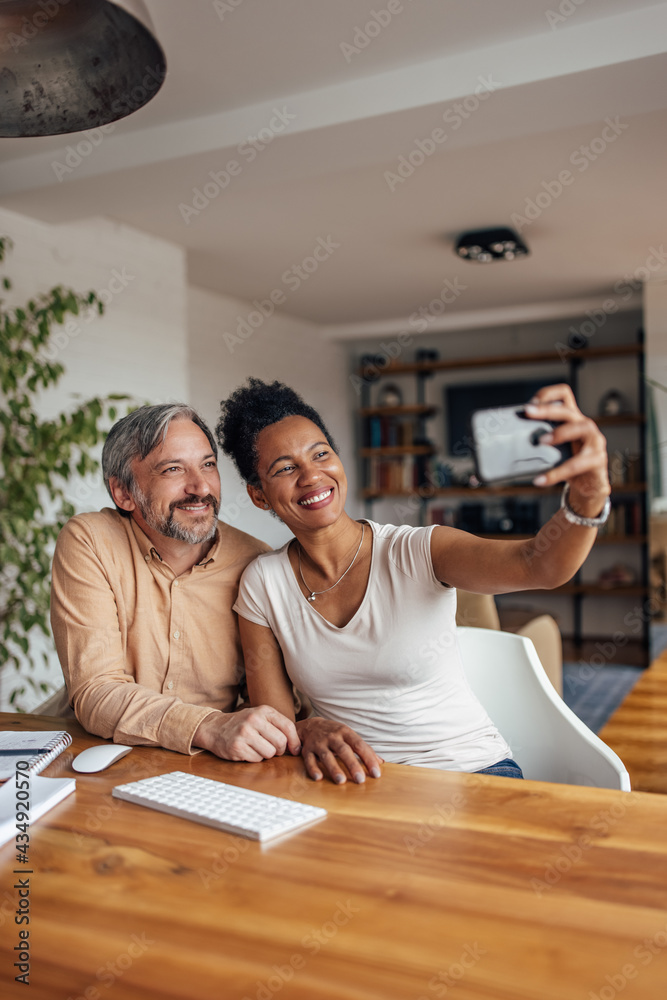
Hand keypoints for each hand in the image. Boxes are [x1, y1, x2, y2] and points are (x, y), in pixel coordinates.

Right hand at [193, 706, 299, 761]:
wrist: (215, 728)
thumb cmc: (242, 724)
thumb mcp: (260, 717)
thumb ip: (278, 726)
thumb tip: (297, 746)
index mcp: (263, 710)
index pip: (288, 726)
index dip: (295, 741)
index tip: (296, 749)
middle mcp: (254, 719)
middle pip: (281, 742)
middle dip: (279, 750)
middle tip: (272, 748)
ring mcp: (244, 733)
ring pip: (269, 753)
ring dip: (266, 754)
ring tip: (256, 747)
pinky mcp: (237, 747)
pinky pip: (256, 759)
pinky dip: (254, 758)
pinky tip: (247, 750)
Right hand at [296, 717, 382, 783]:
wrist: (311, 725)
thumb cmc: (335, 734)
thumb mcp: (350, 736)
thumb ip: (365, 749)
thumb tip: (381, 762)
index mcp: (346, 732)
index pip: (360, 745)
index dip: (368, 759)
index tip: (376, 773)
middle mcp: (333, 737)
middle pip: (344, 750)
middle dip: (352, 765)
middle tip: (360, 779)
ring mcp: (319, 743)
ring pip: (326, 756)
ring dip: (333, 768)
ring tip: (341, 781)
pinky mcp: (307, 749)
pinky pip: (309, 759)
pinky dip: (313, 769)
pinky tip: (318, 778)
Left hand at [524, 384, 610, 515]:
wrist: (590, 486)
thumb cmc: (567, 463)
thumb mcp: (553, 449)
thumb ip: (536, 443)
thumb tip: (500, 449)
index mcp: (571, 419)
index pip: (563, 395)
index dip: (548, 394)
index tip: (530, 404)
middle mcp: (584, 425)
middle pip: (567, 410)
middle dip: (546, 410)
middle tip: (528, 412)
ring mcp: (594, 440)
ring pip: (578, 429)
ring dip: (558, 433)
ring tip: (541, 442)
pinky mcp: (597, 459)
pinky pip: (575, 464)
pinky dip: (556, 473)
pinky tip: (541, 479)